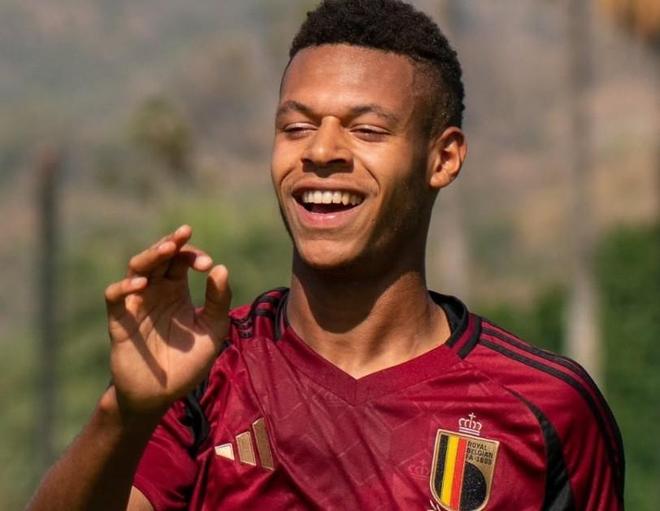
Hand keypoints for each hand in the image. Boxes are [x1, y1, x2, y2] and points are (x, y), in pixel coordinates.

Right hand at [104, 225, 230, 416]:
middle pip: (158, 256)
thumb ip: (218, 301)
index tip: (208, 265)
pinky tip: (140, 284)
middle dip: (171, 243)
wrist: (162, 395)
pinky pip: (114, 297)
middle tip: (184, 233)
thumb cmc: (188, 362)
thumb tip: (220, 268)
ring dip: (150, 256)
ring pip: (136, 269)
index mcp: (175, 290)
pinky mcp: (120, 321)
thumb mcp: (213, 330)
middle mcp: (154, 292)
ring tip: (166, 248)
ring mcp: (136, 304)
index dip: (193, 255)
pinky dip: (124, 287)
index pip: (181, 260)